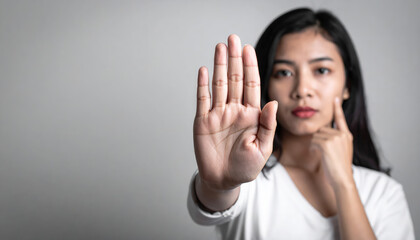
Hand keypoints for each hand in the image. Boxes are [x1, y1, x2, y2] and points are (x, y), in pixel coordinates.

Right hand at [193, 35, 277, 190]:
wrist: (224, 180)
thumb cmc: (246, 167)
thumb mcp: (264, 148)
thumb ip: (268, 125)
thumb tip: (272, 102)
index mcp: (251, 115)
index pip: (251, 85)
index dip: (250, 67)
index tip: (249, 49)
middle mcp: (235, 110)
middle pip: (235, 79)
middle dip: (234, 59)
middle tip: (233, 38)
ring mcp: (218, 114)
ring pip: (219, 85)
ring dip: (219, 65)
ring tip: (220, 47)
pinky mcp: (203, 121)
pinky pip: (202, 99)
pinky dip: (203, 85)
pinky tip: (204, 70)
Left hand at [310, 97, 353, 189]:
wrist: (343, 180)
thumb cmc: (339, 168)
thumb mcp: (341, 151)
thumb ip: (336, 140)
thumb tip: (322, 132)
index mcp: (347, 135)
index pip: (340, 119)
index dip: (337, 108)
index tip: (335, 98)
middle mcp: (342, 135)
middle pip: (322, 129)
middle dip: (318, 139)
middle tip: (324, 152)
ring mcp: (335, 138)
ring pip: (316, 135)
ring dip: (315, 144)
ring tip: (322, 155)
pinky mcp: (327, 144)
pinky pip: (313, 141)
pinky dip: (312, 148)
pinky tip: (317, 155)